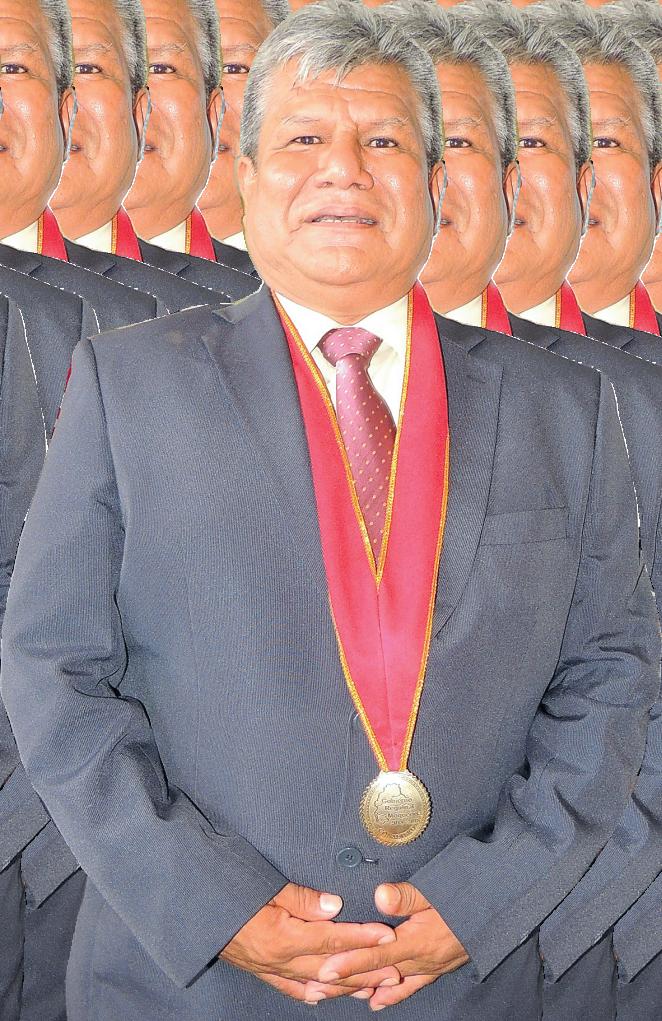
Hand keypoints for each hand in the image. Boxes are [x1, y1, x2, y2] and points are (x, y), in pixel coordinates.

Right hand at [220, 882, 400, 1003]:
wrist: (194, 905)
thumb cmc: (228, 887)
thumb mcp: (265, 885)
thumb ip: (302, 898)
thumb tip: (334, 906)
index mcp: (282, 937)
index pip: (331, 939)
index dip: (361, 937)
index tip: (386, 936)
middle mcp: (277, 959)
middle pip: (329, 968)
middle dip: (363, 968)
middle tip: (392, 968)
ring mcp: (267, 968)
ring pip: (314, 983)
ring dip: (344, 985)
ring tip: (371, 986)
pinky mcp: (259, 969)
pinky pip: (289, 987)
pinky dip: (310, 992)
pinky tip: (323, 995)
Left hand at [315, 882, 468, 1009]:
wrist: (501, 909)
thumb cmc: (468, 895)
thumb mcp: (438, 889)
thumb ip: (407, 896)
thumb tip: (379, 896)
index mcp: (418, 941)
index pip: (376, 956)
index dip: (350, 963)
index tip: (325, 970)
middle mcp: (421, 960)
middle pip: (376, 975)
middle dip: (345, 983)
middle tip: (315, 989)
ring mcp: (430, 966)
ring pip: (388, 983)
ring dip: (360, 989)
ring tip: (333, 994)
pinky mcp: (438, 966)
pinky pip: (411, 985)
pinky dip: (392, 994)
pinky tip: (377, 1002)